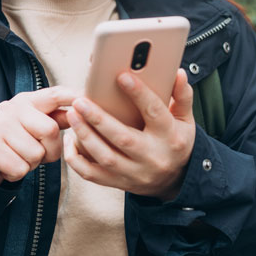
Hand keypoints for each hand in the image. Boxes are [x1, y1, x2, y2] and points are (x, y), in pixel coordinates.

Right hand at [0, 87, 76, 184]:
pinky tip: (8, 165)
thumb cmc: (14, 141)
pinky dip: (18, 174)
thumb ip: (54, 118)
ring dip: (32, 164)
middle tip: (37, 153)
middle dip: (50, 149)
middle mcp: (11, 109)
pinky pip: (20, 168)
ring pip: (35, 154)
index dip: (72, 96)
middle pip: (49, 130)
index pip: (54, 95)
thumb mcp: (33, 125)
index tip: (86, 98)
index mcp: (26, 101)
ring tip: (19, 157)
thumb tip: (80, 107)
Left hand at [64, 68, 195, 200]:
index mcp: (170, 136)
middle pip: (123, 138)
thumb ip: (182, 95)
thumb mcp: (185, 119)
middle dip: (98, 119)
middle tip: (81, 101)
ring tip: (72, 116)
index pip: (154, 112)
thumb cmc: (176, 142)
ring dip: (85, 136)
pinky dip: (76, 159)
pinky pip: (92, 174)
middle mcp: (152, 156)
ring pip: (105, 157)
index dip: (138, 93)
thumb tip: (178, 73)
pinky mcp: (119, 182)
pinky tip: (70, 140)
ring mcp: (135, 172)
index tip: (121, 77)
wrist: (176, 179)